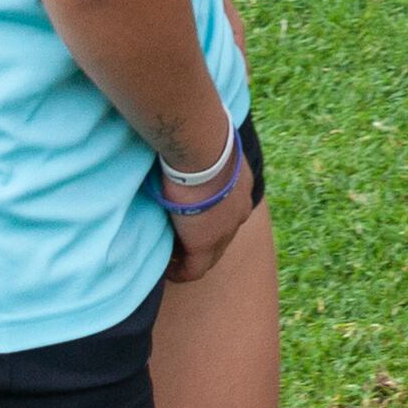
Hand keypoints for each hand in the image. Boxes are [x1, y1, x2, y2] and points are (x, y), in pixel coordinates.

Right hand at [163, 141, 253, 282]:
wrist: (201, 149)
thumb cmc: (201, 135)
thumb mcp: (210, 142)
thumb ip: (205, 149)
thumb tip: (190, 139)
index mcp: (241, 185)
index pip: (229, 208)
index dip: (212, 216)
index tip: (192, 216)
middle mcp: (239, 211)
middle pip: (223, 234)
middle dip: (203, 240)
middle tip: (180, 240)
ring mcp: (224, 231)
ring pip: (211, 255)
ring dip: (191, 257)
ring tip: (171, 255)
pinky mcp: (204, 245)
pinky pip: (193, 270)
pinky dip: (180, 272)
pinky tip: (165, 269)